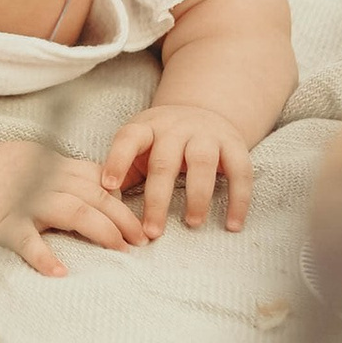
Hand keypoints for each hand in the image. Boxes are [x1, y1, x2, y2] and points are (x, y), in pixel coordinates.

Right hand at [0, 140, 145, 278]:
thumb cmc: (2, 171)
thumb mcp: (40, 160)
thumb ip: (69, 172)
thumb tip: (103, 188)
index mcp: (56, 168)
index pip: (99, 180)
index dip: (123, 200)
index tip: (138, 219)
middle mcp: (47, 182)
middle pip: (95, 197)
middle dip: (123, 218)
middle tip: (141, 240)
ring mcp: (28, 203)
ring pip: (74, 212)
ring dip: (102, 231)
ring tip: (120, 249)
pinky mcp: (8, 225)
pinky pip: (28, 242)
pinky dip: (44, 257)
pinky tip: (60, 272)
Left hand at [100, 108, 255, 238]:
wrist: (204, 111)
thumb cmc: (162, 140)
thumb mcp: (140, 146)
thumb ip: (123, 171)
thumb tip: (101, 206)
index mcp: (146, 127)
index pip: (128, 139)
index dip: (117, 160)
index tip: (108, 187)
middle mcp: (176, 128)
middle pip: (164, 161)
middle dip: (158, 198)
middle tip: (153, 231)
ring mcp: (206, 134)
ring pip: (202, 163)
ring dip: (198, 196)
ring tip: (192, 224)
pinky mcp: (234, 144)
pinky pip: (240, 172)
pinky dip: (239, 199)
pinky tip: (233, 225)